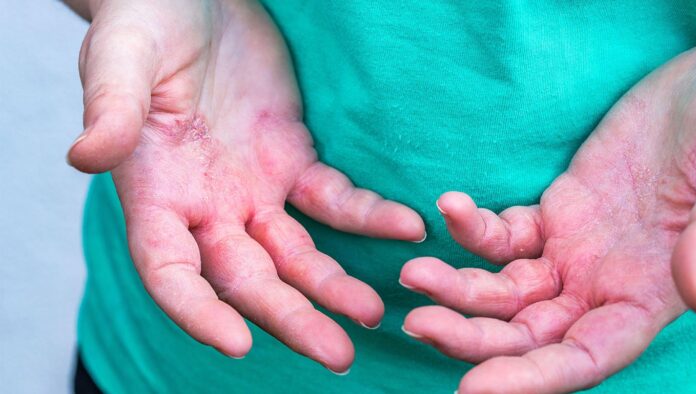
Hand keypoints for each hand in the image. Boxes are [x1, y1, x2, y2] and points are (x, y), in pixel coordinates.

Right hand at [66, 0, 424, 371]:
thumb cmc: (144, 23)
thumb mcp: (120, 59)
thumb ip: (111, 109)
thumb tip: (84, 157)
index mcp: (157, 192)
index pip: (170, 270)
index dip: (198, 311)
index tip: (236, 344)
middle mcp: (207, 205)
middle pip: (247, 278)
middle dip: (289, 318)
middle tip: (336, 355)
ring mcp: (254, 188)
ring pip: (296, 254)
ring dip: (333, 287)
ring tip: (372, 315)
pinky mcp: (293, 160)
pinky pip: (335, 199)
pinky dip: (368, 217)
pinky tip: (405, 228)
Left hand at [400, 3, 695, 391]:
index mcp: (649, 298)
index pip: (584, 357)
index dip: (531, 379)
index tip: (472, 389)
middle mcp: (604, 286)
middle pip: (529, 333)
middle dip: (473, 336)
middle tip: (418, 322)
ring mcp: (576, 250)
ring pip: (506, 289)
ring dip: (459, 286)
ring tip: (414, 271)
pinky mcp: (557, 210)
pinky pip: (505, 233)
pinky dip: (473, 227)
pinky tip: (449, 207)